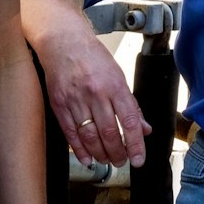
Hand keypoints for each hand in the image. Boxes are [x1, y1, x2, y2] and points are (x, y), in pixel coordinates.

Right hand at [46, 34, 147, 168]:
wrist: (64, 42)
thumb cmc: (93, 58)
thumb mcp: (118, 76)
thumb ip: (131, 105)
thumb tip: (144, 129)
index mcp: (114, 85)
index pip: (129, 121)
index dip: (135, 144)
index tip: (139, 159)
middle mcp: (95, 93)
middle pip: (109, 132)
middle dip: (117, 153)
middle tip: (122, 161)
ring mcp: (75, 100)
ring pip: (90, 136)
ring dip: (100, 153)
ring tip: (107, 160)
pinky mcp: (59, 104)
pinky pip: (70, 133)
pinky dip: (80, 149)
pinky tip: (88, 158)